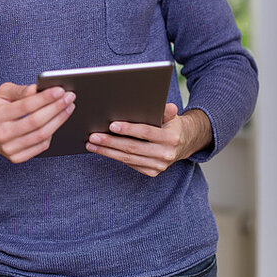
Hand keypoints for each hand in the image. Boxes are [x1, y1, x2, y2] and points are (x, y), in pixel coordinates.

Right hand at [0, 82, 75, 166]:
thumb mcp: (3, 93)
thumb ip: (19, 90)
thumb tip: (36, 89)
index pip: (25, 106)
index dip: (45, 98)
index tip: (60, 90)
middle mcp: (2, 134)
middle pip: (36, 122)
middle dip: (56, 108)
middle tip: (70, 97)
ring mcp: (9, 149)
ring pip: (41, 135)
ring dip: (59, 120)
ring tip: (69, 107)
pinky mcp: (17, 158)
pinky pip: (41, 146)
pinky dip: (53, 133)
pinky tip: (59, 121)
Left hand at [85, 104, 212, 176]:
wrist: (184, 143)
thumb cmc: (171, 124)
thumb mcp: (171, 115)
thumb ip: (165, 110)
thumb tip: (164, 104)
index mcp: (171, 138)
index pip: (146, 132)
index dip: (128, 129)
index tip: (111, 125)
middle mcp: (166, 154)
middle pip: (133, 148)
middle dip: (110, 142)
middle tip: (93, 136)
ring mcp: (159, 166)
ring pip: (128, 158)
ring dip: (107, 151)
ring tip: (91, 144)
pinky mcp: (152, 172)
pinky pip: (130, 164)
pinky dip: (114, 157)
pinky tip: (102, 150)